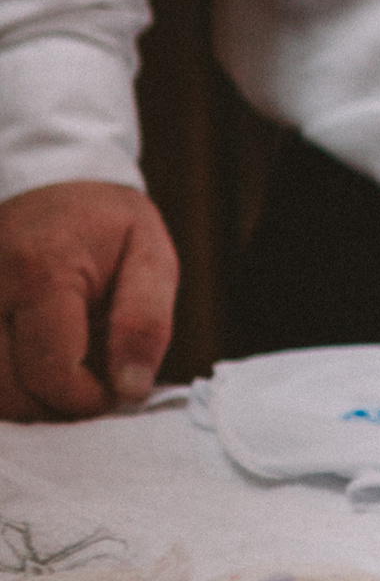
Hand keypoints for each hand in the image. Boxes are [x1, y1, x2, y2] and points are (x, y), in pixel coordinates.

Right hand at [0, 181, 178, 418]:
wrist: (56, 186)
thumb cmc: (108, 227)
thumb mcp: (150, 254)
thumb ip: (144, 321)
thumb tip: (131, 390)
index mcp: (40, 268)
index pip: (50, 371)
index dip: (85, 398)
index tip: (114, 390)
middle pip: (7, 393)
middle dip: (53, 408)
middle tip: (90, 389)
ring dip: (25, 404)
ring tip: (65, 379)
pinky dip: (6, 388)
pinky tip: (35, 373)